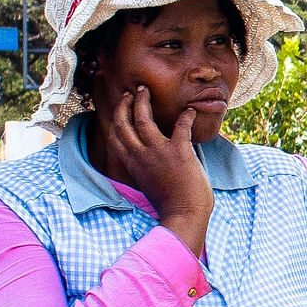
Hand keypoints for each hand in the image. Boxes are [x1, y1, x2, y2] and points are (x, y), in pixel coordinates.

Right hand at [95, 84, 213, 247]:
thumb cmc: (169, 202)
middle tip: (132, 92)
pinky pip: (181, 125)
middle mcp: (140, 156)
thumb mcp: (147, 182)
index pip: (115, 136)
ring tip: (146, 90)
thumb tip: (147, 154)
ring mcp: (158, 152)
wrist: (184, 216)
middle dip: (125, 103)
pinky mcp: (179, 151)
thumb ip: (143, 166)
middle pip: (124, 123)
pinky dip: (186, 116)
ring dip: (143, 101)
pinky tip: (191, 110)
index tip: (121, 106)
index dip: (116, 118)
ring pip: (143, 118)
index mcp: (132, 164)